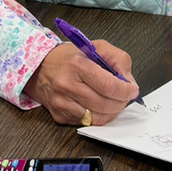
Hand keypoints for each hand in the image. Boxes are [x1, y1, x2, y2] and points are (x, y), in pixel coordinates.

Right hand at [23, 41, 139, 124]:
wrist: (39, 67)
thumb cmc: (68, 57)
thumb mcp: (95, 47)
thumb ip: (117, 60)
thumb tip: (129, 82)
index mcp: (77, 65)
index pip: (108, 85)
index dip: (125, 91)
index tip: (132, 90)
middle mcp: (67, 85)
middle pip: (105, 104)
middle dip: (121, 102)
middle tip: (124, 96)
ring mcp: (62, 102)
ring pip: (98, 118)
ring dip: (111, 111)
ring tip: (111, 101)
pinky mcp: (59, 115)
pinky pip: (87, 123)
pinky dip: (97, 116)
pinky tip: (97, 105)